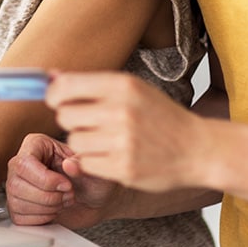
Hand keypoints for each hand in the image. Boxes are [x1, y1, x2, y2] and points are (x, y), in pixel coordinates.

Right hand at [6, 133, 118, 229]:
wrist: (93, 199)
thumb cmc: (91, 179)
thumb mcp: (93, 170)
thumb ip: (81, 165)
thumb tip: (68, 165)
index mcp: (37, 144)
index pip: (25, 162)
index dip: (45, 179)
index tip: (66, 185)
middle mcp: (23, 163)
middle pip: (17, 184)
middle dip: (47, 196)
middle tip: (67, 194)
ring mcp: (17, 184)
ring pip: (16, 202)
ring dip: (45, 208)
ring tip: (62, 201)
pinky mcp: (18, 205)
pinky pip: (19, 217)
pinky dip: (40, 218)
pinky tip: (53, 211)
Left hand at [46, 72, 205, 193]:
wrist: (197, 148)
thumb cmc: (161, 116)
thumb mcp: (132, 88)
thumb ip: (91, 84)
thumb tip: (50, 77)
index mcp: (123, 85)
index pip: (66, 87)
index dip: (53, 94)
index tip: (56, 99)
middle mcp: (121, 111)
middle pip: (65, 115)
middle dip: (71, 119)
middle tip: (88, 121)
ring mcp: (123, 141)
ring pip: (73, 141)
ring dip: (82, 142)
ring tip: (104, 139)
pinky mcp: (123, 169)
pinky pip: (85, 163)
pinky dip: (92, 161)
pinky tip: (111, 155)